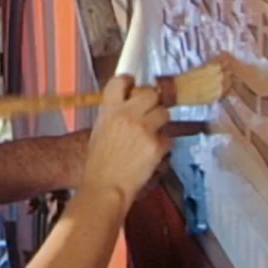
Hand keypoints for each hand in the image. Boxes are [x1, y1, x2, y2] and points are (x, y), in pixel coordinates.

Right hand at [82, 75, 170, 210]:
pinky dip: (162, 146)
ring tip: (150, 135)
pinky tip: (151, 154)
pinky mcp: (156, 145)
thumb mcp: (100, 131)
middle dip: (152, 102)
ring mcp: (144, 129)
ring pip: (164, 113)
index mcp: (109, 111)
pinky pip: (168, 138)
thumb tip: (128, 106)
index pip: (120, 82)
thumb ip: (114, 115)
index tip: (133, 85)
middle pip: (150, 94)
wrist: (105, 186)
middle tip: (149, 112)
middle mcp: (127, 115)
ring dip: (160, 123)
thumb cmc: (99, 164)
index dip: (129, 82)